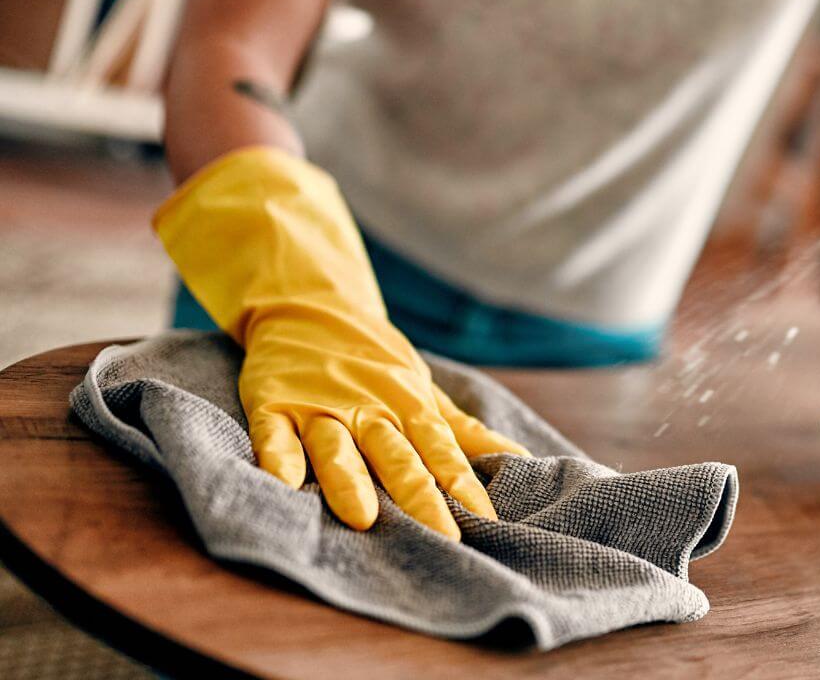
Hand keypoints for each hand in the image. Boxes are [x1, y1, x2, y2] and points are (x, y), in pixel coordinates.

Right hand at [155, 148, 528, 536]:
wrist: (311, 305)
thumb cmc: (376, 363)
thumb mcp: (423, 392)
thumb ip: (464, 432)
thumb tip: (521, 460)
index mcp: (408, 408)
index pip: (442, 451)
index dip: (464, 485)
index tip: (487, 522)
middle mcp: (368, 409)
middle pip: (396, 457)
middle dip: (419, 497)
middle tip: (441, 538)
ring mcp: (320, 407)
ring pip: (337, 448)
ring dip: (350, 481)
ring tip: (363, 518)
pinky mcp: (275, 404)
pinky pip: (275, 433)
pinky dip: (278, 456)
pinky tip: (282, 484)